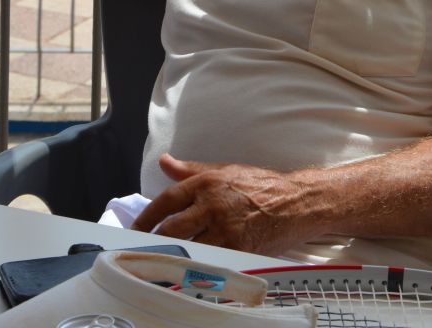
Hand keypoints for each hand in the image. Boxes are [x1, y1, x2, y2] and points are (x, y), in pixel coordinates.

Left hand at [132, 154, 322, 257]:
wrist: (297, 201)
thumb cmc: (262, 185)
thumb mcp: (225, 170)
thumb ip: (191, 170)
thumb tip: (165, 162)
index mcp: (206, 182)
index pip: (166, 201)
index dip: (146, 217)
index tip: (135, 229)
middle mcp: (213, 204)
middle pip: (172, 228)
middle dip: (154, 241)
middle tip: (142, 249)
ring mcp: (225, 228)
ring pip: (188, 247)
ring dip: (173, 256)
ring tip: (160, 262)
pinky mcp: (238, 248)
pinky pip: (210, 260)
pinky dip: (197, 265)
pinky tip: (188, 270)